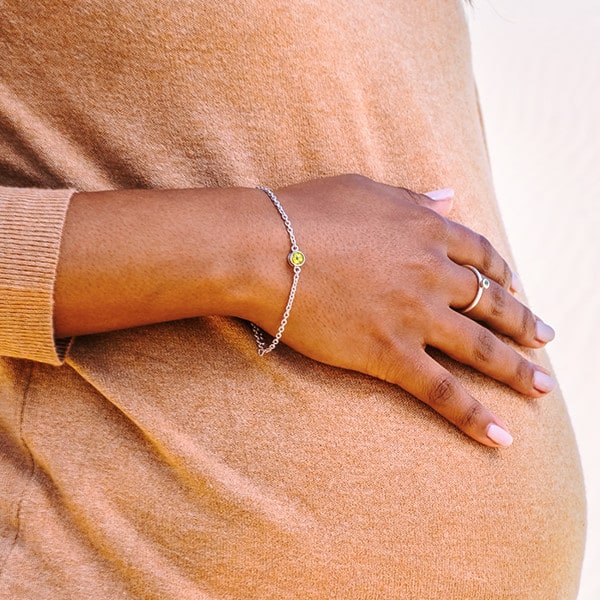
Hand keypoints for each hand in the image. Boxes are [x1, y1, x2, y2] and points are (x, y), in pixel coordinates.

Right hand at [251, 175, 554, 447]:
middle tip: (546, 338)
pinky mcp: (390, 354)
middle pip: (492, 303)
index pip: (479, 256)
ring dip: (517, 370)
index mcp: (426, 232)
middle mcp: (431, 274)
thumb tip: (448, 196)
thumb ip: (412, 198)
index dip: (502, 273)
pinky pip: (442, 391)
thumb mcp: (366, 191)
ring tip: (543, 386)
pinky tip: (502, 437)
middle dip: (524, 323)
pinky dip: (474, 416)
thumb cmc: (308, 212)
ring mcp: (415, 316)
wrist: (267, 248)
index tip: (514, 286)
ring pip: (480, 349)